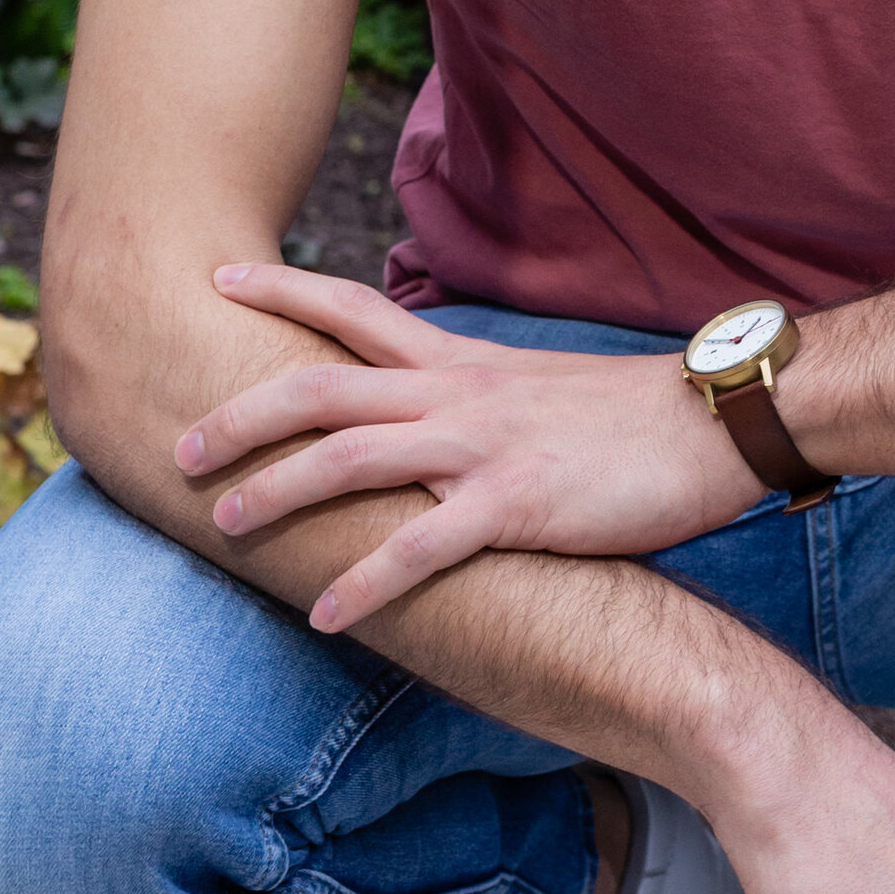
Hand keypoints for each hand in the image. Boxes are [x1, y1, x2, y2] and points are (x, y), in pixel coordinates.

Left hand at [172, 261, 758, 627]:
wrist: (716, 421)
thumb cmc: (635, 417)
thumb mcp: (539, 391)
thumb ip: (476, 403)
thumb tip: (430, 427)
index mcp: (462, 364)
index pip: (353, 310)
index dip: (280, 292)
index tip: (216, 277)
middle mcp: (457, 395)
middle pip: (320, 388)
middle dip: (240, 416)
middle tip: (178, 447)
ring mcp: (482, 449)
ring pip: (349, 459)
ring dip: (275, 492)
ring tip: (221, 524)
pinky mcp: (516, 506)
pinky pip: (420, 549)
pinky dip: (364, 583)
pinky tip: (325, 616)